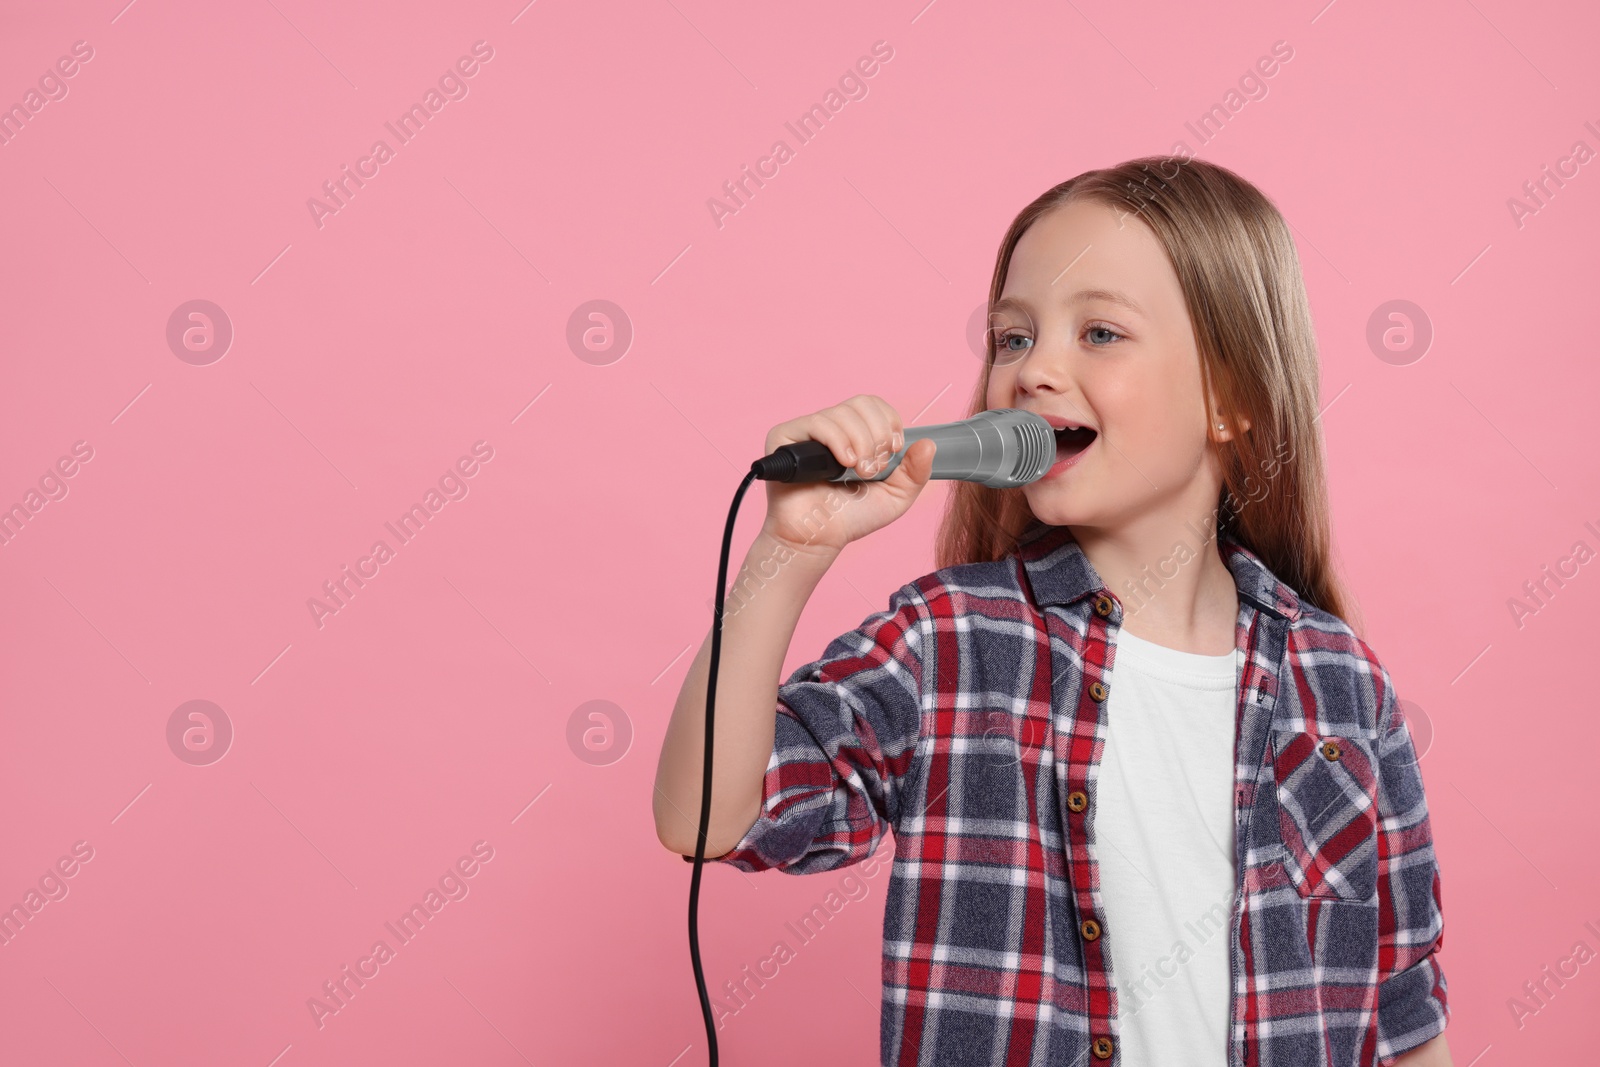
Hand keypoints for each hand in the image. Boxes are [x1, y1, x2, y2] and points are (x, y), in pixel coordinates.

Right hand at [759, 394, 937, 558]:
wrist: (820, 538)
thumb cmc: (851, 518)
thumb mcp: (895, 495)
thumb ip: (915, 471)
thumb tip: (929, 443)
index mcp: (853, 433)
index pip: (873, 405)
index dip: (888, 421)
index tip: (893, 450)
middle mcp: (830, 427)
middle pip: (860, 403)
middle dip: (877, 435)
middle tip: (874, 468)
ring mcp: (806, 431)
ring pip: (841, 413)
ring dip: (860, 443)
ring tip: (858, 471)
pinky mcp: (784, 437)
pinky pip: (817, 422)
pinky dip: (837, 441)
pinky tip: (843, 464)